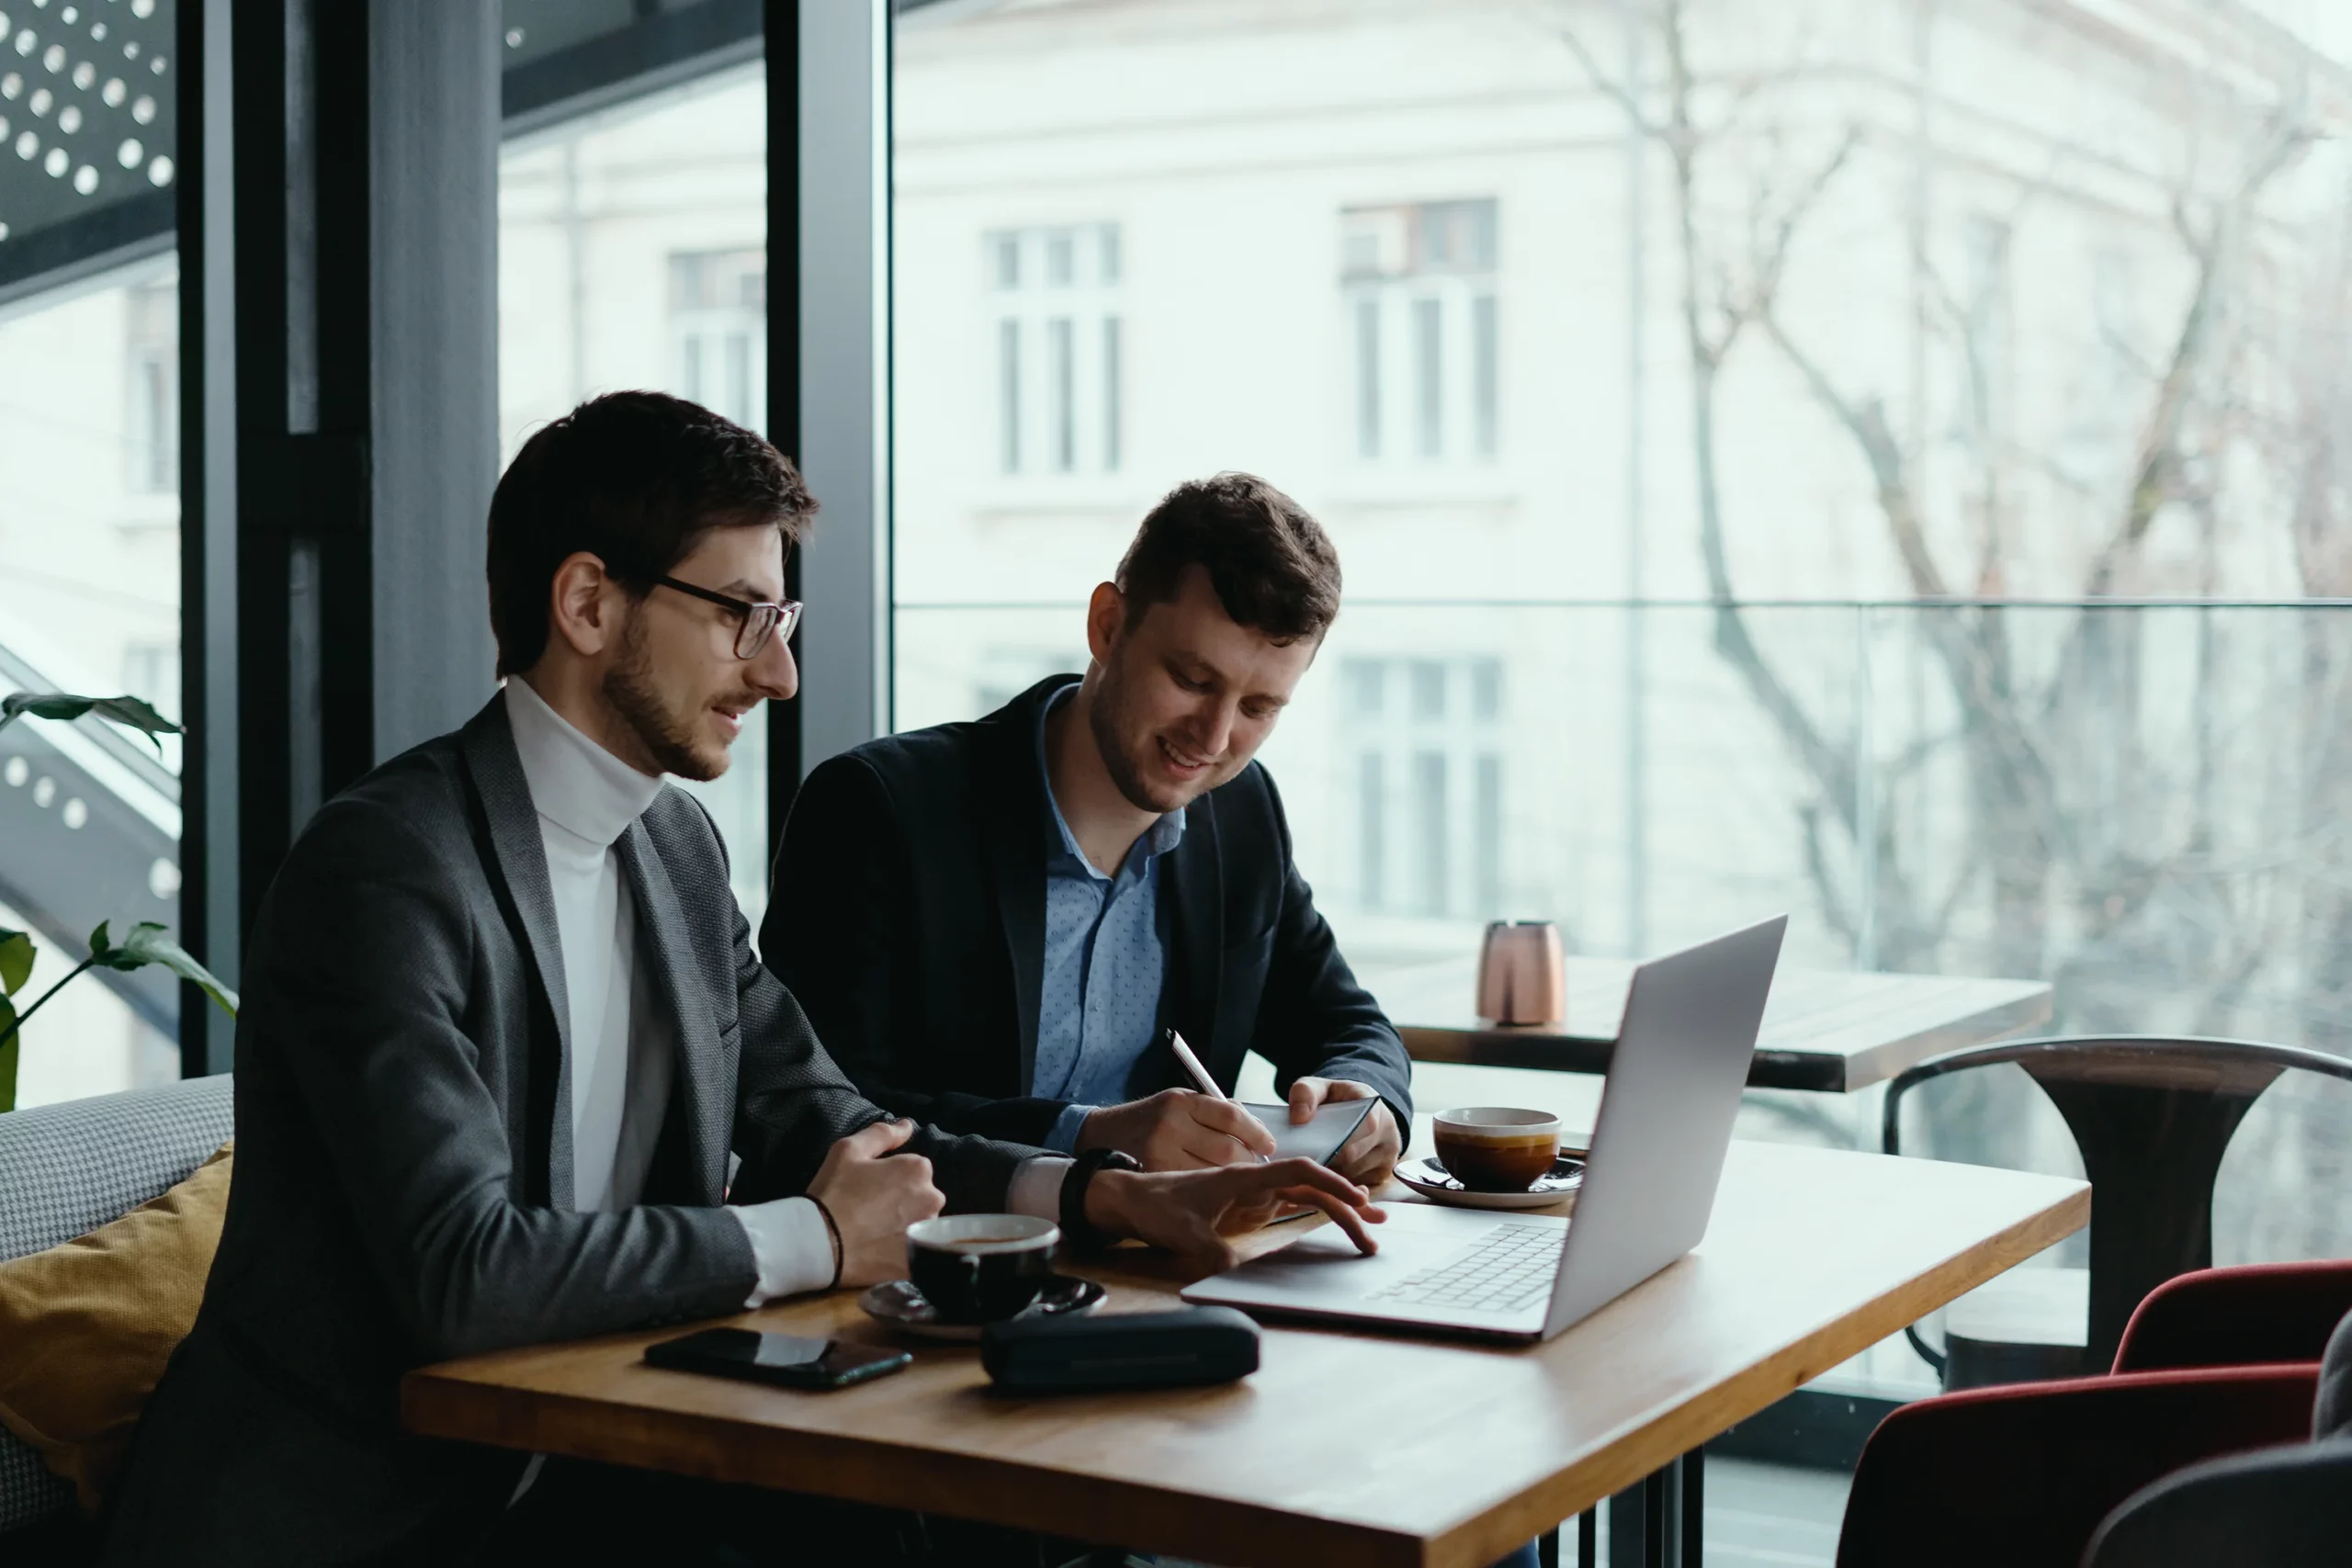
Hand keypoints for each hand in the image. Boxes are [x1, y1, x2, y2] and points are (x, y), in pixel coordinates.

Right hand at [805, 1118, 943, 1286]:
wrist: (819, 1244)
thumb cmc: (833, 1193)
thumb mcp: (849, 1150)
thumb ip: (882, 1133)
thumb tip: (907, 1125)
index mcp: (918, 1169)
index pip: (914, 1170)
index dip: (891, 1179)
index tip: (870, 1190)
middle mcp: (932, 1198)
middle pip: (922, 1197)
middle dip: (903, 1202)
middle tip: (871, 1213)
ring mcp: (927, 1231)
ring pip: (921, 1224)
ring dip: (905, 1226)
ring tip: (875, 1234)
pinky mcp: (918, 1261)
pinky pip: (917, 1252)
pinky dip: (902, 1251)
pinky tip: (880, 1252)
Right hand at [1076, 1088, 1276, 1170]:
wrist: (1102, 1136)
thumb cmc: (1150, 1119)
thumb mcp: (1179, 1103)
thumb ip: (1213, 1111)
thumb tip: (1253, 1128)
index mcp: (1181, 1101)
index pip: (1231, 1116)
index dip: (1256, 1132)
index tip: (1268, 1144)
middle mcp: (1170, 1125)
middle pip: (1227, 1149)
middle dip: (1247, 1160)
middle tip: (1254, 1164)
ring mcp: (1160, 1153)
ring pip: (1214, 1172)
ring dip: (1232, 1176)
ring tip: (1237, 1176)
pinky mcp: (1154, 1176)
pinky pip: (1195, 1186)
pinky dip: (1211, 1187)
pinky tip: (1214, 1187)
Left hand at [1082, 1158, 1385, 1271]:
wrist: (1134, 1199)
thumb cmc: (1158, 1207)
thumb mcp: (1183, 1232)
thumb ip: (1211, 1250)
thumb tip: (1234, 1270)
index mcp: (1243, 1176)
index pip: (1297, 1171)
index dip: (1329, 1182)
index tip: (1355, 1199)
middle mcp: (1255, 1181)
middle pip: (1311, 1187)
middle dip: (1345, 1207)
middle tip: (1373, 1231)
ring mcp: (1255, 1194)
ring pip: (1306, 1197)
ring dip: (1337, 1211)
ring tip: (1368, 1231)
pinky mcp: (1251, 1207)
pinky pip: (1291, 1207)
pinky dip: (1316, 1215)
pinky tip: (1337, 1225)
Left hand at [1287, 1077, 1402, 1187]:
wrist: (1354, 1113)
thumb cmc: (1333, 1101)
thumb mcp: (1317, 1088)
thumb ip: (1304, 1094)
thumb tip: (1299, 1118)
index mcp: (1375, 1107)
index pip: (1367, 1125)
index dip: (1340, 1138)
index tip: (1314, 1143)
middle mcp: (1388, 1133)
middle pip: (1354, 1156)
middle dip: (1326, 1160)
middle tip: (1302, 1161)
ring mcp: (1388, 1157)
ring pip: (1354, 1176)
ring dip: (1331, 1176)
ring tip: (1313, 1168)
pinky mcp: (1382, 1176)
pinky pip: (1356, 1189)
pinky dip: (1338, 1187)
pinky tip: (1325, 1178)